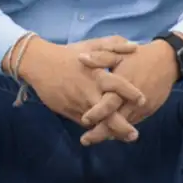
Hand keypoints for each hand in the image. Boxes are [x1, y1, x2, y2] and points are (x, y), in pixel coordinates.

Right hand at [17, 36, 145, 141]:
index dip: (131, 93)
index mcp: (97, 75)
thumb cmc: (69, 54)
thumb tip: (135, 45)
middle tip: (135, 135)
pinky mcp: (70, 112)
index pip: (118, 85)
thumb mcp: (92, 45)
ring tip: (124, 137)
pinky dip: (96, 129)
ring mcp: (79, 104)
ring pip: (97, 123)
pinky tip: (105, 133)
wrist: (40, 64)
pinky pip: (86, 123)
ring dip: (110, 132)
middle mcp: (89, 92)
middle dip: (122, 127)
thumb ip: (114, 46)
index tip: (142, 100)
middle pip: (109, 114)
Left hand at [78, 40, 178, 145]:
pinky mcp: (148, 110)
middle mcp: (132, 100)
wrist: (167, 61)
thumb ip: (100, 58)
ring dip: (110, 132)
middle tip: (85, 141)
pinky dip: (122, 128)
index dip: (96, 113)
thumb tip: (80, 58)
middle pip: (115, 121)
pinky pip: (133, 122)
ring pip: (124, 125)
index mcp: (123, 86)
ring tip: (94, 138)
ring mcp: (141, 107)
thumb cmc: (140, 56)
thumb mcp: (119, 54)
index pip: (108, 104)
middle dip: (100, 133)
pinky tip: (111, 131)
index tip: (83, 120)